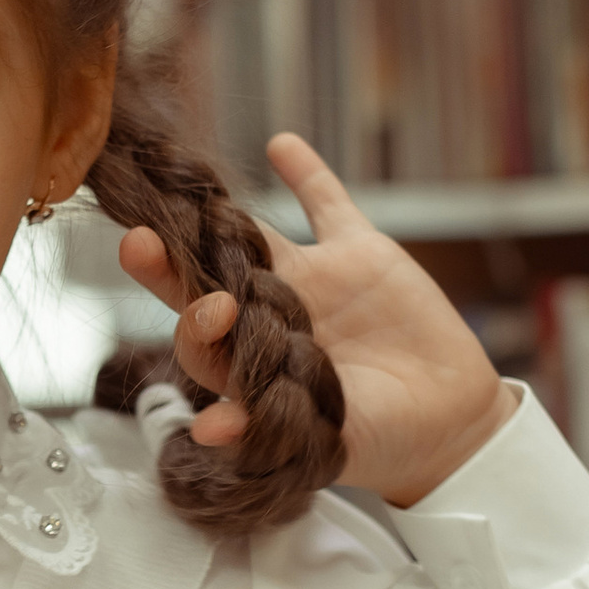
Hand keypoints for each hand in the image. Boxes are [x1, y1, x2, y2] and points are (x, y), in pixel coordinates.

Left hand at [117, 132, 516, 509]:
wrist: (449, 418)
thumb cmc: (380, 441)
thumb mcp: (326, 440)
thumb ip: (269, 428)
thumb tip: (207, 432)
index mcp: (252, 368)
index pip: (203, 344)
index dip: (193, 328)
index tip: (207, 314)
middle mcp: (267, 319)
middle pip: (205, 284)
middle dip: (170, 267)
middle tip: (138, 246)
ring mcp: (309, 282)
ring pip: (251, 239)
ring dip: (217, 217)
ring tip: (184, 191)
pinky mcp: (357, 254)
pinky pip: (327, 206)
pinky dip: (307, 176)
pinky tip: (281, 146)